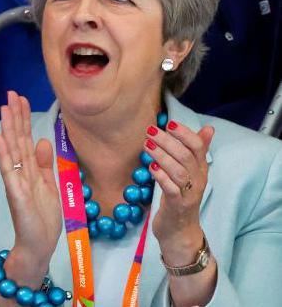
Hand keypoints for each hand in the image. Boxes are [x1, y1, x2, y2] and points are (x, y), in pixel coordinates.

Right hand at [0, 91, 61, 284]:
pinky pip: (8, 170)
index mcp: (29, 169)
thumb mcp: (48, 185)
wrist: (38, 244)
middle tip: (11, 93)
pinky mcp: (15, 193)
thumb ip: (44, 164)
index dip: (23, 118)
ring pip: (11, 149)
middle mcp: (20, 171)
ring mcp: (15, 181)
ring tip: (4, 108)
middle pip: (16, 138)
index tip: (21, 98)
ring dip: (7, 128)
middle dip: (14, 116)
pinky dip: (3, 153)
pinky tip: (0, 138)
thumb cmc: (42, 218)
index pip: (25, 138)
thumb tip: (43, 140)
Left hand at [144, 120, 213, 264]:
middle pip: (187, 156)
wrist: (180, 232)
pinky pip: (172, 190)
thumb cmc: (181, 198)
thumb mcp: (189, 173)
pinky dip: (161, 177)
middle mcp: (198, 180)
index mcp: (200, 170)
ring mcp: (189, 194)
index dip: (185, 133)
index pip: (198, 147)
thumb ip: (195, 152)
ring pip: (179, 171)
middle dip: (168, 141)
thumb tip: (209, 128)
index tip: (169, 123)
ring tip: (147, 145)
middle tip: (150, 131)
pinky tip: (151, 168)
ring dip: (162, 156)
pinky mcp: (178, 206)